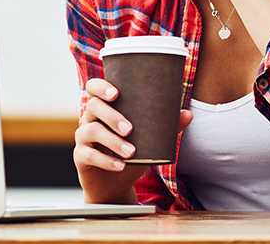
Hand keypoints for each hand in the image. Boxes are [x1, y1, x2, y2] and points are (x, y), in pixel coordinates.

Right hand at [73, 77, 192, 201]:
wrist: (115, 183)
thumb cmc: (131, 153)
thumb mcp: (149, 140)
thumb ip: (166, 126)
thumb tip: (188, 114)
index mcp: (104, 107)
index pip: (93, 87)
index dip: (101, 86)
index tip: (116, 93)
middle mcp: (89, 118)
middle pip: (93, 106)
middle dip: (112, 116)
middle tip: (130, 129)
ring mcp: (82, 137)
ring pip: (90, 131)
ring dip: (112, 141)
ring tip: (130, 152)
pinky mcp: (80, 157)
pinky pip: (88, 155)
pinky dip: (106, 160)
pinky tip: (120, 166)